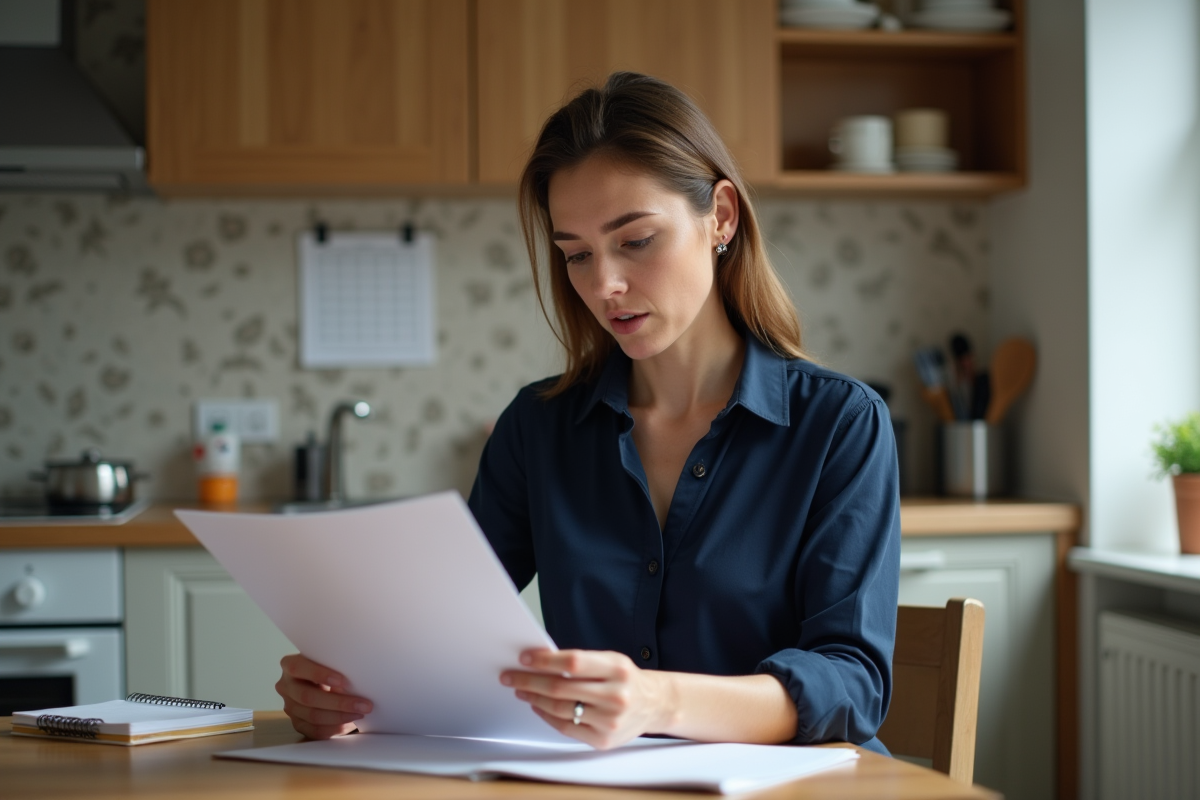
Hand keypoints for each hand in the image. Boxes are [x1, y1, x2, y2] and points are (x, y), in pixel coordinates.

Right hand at [276, 653, 372, 739]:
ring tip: (360, 713)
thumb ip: (335, 667)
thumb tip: (356, 681)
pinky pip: (314, 730)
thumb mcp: (330, 663)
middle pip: (307, 697)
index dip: (319, 674)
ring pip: (312, 716)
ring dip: (340, 717)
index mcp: (290, 664)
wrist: (322, 682)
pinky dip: (333, 728)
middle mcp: (286, 686)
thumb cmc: (330, 668)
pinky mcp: (297, 723)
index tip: (343, 681)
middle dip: (338, 702)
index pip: (299, 668)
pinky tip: (348, 723)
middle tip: (363, 704)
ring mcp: (289, 706)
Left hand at [500, 649, 673, 749]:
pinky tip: (538, 707)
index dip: (545, 660)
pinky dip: (547, 716)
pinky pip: (566, 728)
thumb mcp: (611, 661)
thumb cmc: (626, 679)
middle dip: (530, 681)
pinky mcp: (603, 739)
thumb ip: (580, 662)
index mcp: (618, 669)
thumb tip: (540, 660)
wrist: (654, 704)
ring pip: (561, 709)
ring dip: (535, 699)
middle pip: (561, 688)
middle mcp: (616, 695)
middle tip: (511, 677)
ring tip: (522, 691)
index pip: (573, 663)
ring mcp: (610, 720)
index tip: (525, 658)